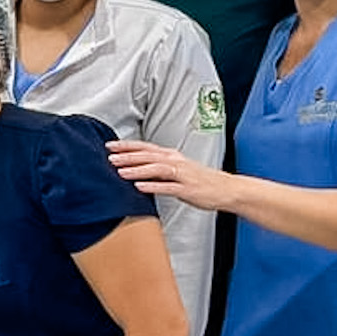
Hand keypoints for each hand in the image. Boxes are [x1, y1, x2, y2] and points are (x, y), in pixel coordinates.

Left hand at [107, 140, 230, 210]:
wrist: (226, 189)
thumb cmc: (201, 180)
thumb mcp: (178, 169)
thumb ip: (159, 168)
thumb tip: (136, 168)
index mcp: (172, 156)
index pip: (146, 147)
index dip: (127, 146)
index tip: (110, 145)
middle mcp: (176, 162)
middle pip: (148, 156)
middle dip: (128, 156)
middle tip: (110, 157)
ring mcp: (182, 175)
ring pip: (156, 169)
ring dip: (137, 169)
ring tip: (120, 171)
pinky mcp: (187, 189)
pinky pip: (168, 187)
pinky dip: (153, 186)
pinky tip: (139, 187)